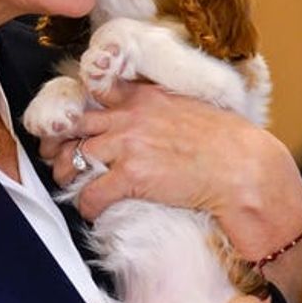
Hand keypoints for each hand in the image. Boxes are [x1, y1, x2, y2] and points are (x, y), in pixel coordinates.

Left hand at [43, 80, 301, 258]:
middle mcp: (130, 116)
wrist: (244, 169)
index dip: (76, 109)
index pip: (94, 91)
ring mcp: (128, 145)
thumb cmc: (226, 144)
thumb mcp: (189, 110)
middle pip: (73, 124)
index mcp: (144, 96)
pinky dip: (87, 206)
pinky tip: (93, 211)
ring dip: (67, 176)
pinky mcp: (130, 176)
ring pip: (73, 158)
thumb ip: (162, 110)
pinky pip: (91, 194)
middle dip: (59, 143)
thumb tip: (152, 123)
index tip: (71, 124)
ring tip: (74, 186)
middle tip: (58, 158)